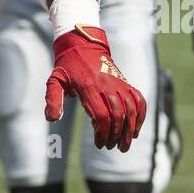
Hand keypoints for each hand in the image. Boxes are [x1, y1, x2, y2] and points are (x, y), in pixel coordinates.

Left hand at [45, 24, 146, 151]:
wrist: (83, 45)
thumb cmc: (67, 66)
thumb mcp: (54, 81)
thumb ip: (52, 99)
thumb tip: (52, 119)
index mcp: (89, 87)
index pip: (101, 115)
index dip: (102, 133)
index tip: (100, 144)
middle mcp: (107, 85)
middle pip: (118, 115)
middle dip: (116, 135)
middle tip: (111, 147)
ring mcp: (119, 83)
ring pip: (131, 109)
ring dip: (130, 129)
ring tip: (124, 145)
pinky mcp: (126, 82)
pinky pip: (139, 99)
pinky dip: (141, 115)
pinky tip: (136, 129)